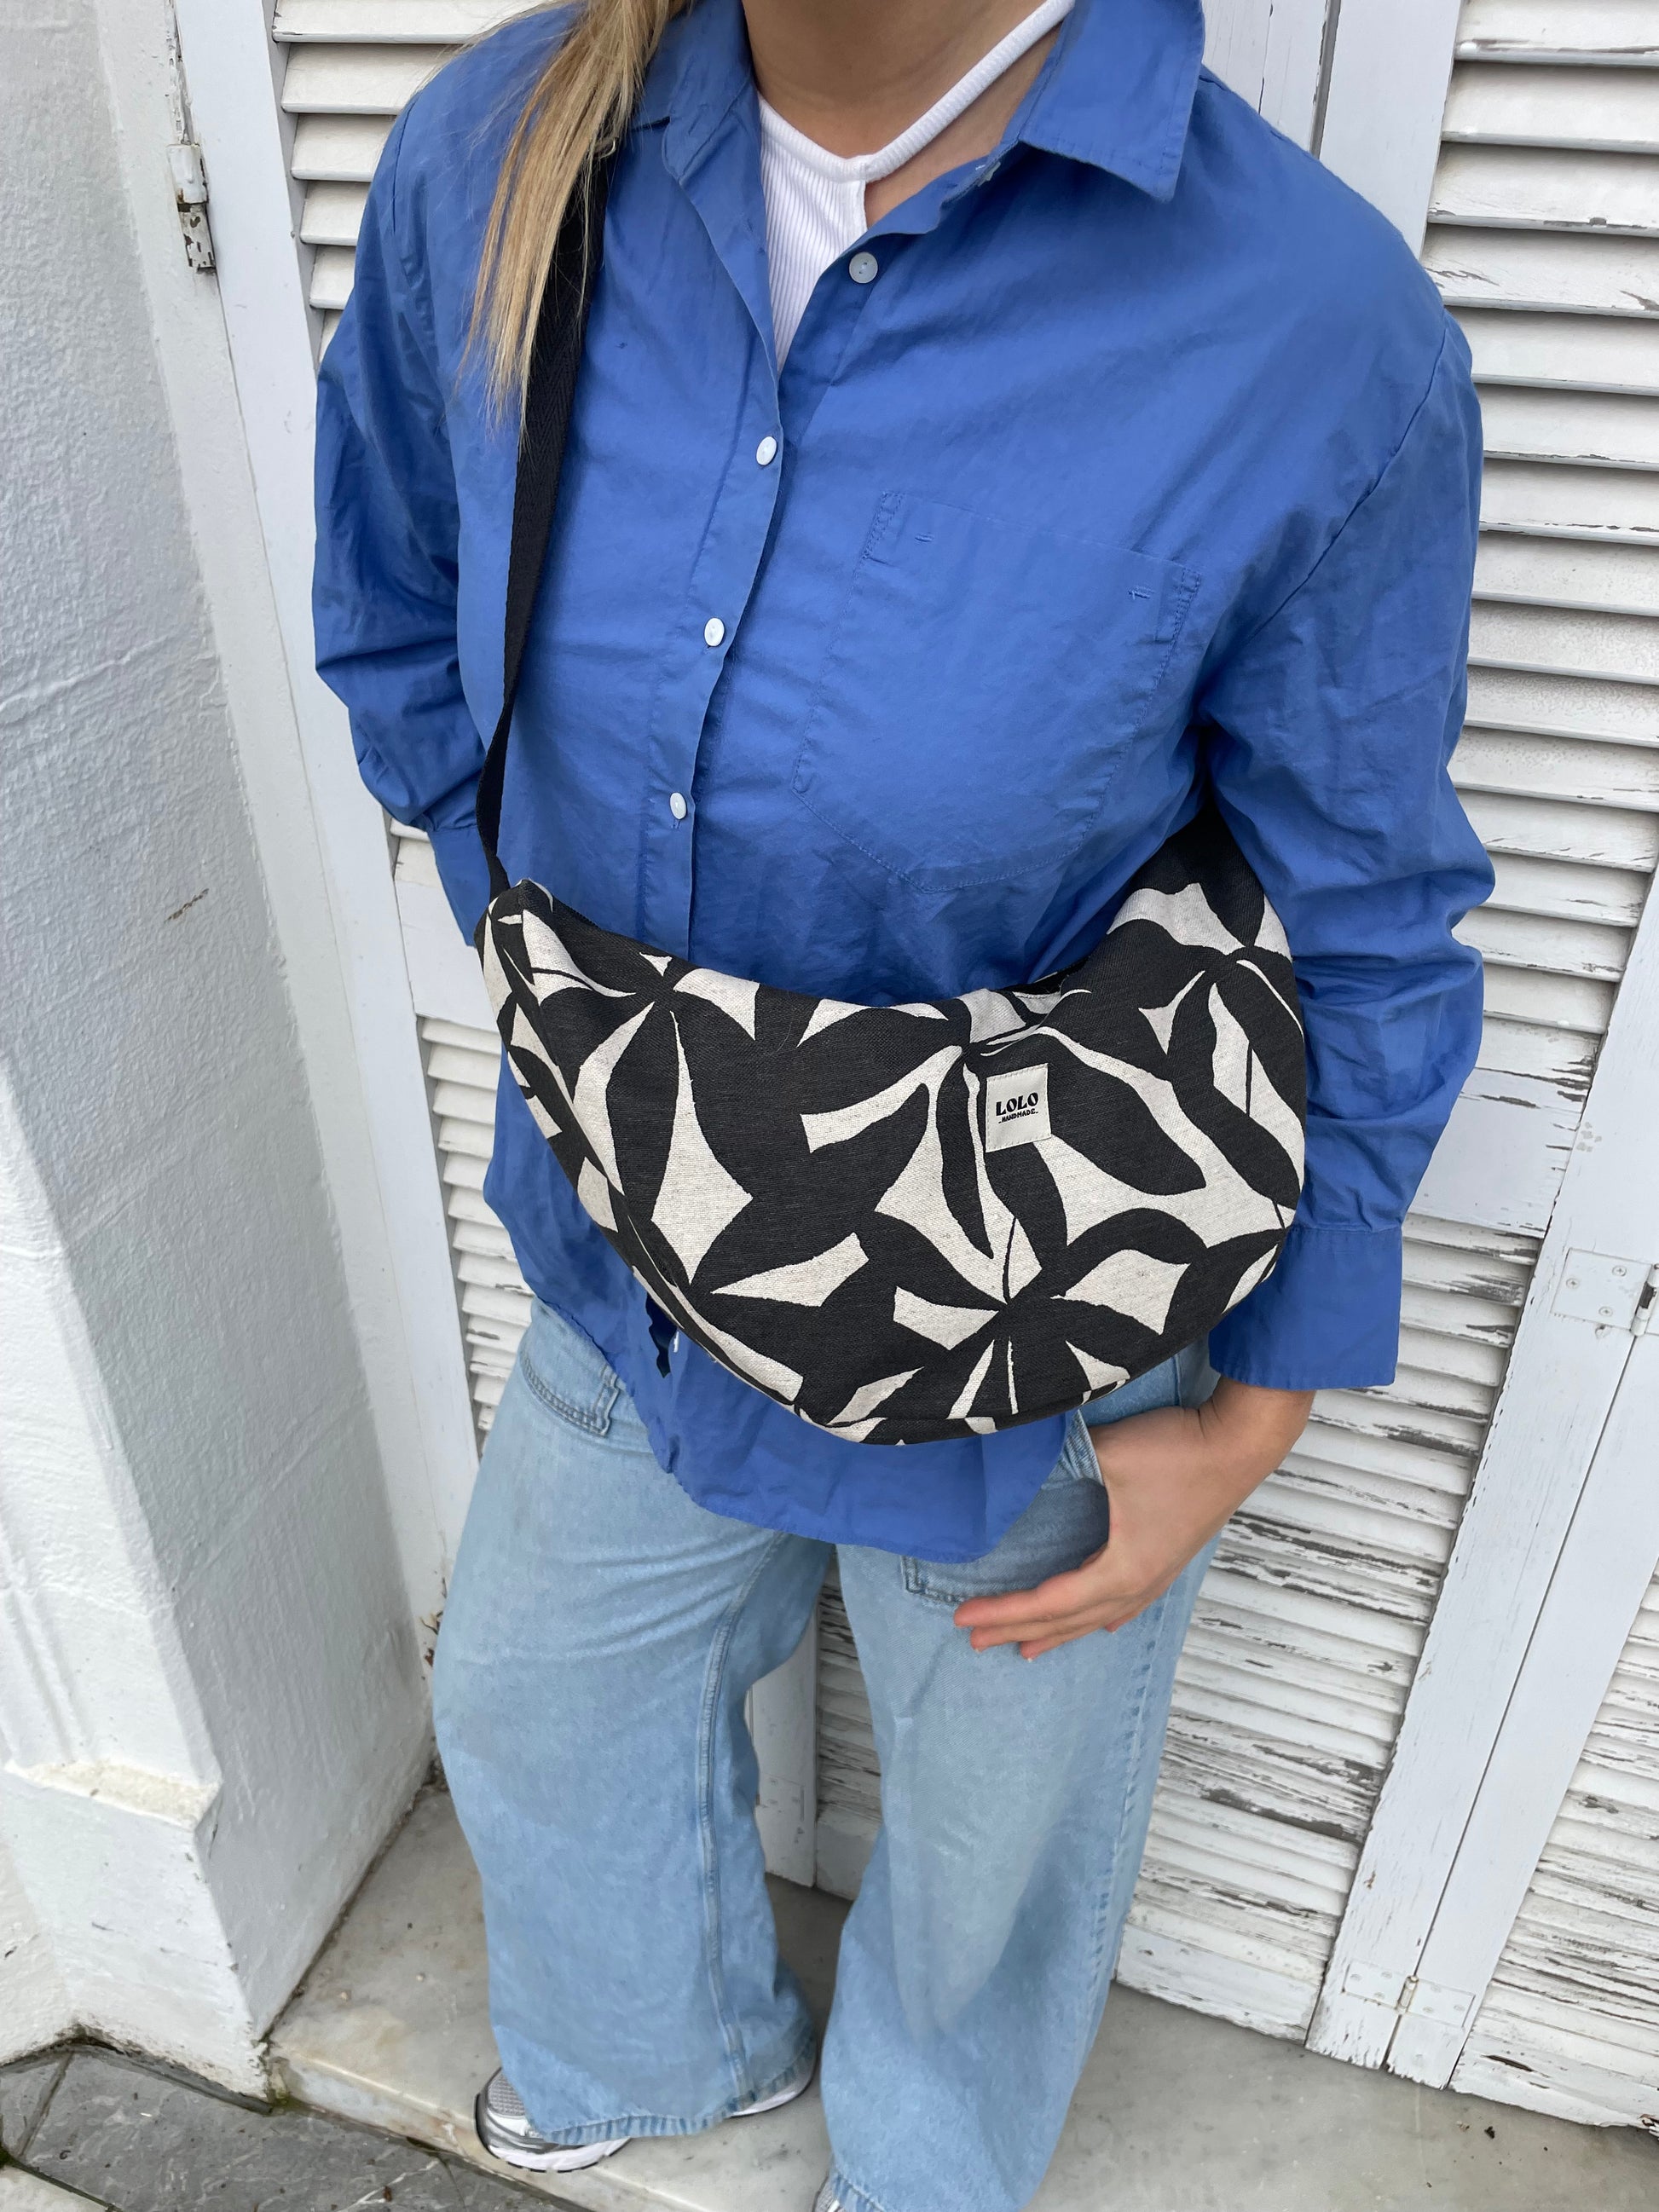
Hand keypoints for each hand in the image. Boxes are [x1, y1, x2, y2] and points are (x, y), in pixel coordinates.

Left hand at [953, 1378, 1313, 1659]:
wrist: (1240, 1443)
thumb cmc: (1179, 1449)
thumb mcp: (1108, 1451)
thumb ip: (1058, 1459)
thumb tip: (1016, 1463)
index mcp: (1121, 1569)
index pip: (1048, 1602)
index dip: (1003, 1612)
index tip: (963, 1617)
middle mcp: (1138, 1584)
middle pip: (1068, 1620)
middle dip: (1018, 1630)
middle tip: (974, 1640)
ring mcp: (1157, 1575)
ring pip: (1096, 1618)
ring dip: (1057, 1632)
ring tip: (1024, 1649)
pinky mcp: (1167, 1559)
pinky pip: (1124, 1604)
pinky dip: (1097, 1618)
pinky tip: (1098, 1625)